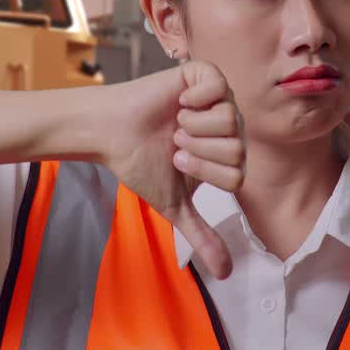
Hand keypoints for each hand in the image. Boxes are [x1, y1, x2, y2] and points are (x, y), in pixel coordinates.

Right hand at [100, 60, 245, 278]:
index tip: (177, 161)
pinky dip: (195, 98)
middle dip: (198, 150)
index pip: (238, 174)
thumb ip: (201, 235)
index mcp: (226, 155)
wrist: (112, 133)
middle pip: (237, 148)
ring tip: (175, 123)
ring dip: (194, 126)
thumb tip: (225, 274)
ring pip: (230, 119)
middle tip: (174, 142)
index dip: (205, 172)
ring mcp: (218, 99)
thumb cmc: (141, 164)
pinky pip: (218, 87)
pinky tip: (179, 102)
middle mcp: (228, 126)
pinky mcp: (203, 75)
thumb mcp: (174, 204)